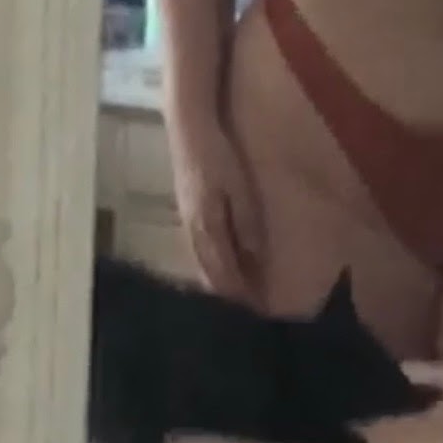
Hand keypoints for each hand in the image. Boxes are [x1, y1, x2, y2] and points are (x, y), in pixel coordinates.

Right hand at [170, 119, 264, 303]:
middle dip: (227, 297)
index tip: (256, 316)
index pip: (223, 276)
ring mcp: (186, 221)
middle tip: (247, 314)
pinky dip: (212, 265)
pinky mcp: (187, 211)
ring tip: (236, 297)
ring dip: (219, 283)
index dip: (239, 297)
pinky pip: (199, 250)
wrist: (188, 127)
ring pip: (202, 265)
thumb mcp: (240, 189)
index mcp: (206, 229)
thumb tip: (256, 261)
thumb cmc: (218, 155)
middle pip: (210, 276)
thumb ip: (247, 224)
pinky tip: (221, 265)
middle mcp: (193, 232)